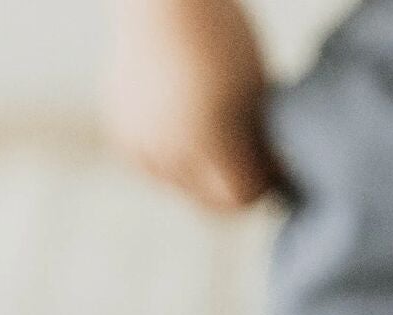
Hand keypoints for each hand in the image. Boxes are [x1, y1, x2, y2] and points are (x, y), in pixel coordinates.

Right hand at [103, 0, 282, 210]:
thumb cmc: (220, 34)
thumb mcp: (255, 87)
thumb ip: (261, 139)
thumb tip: (271, 179)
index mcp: (207, 138)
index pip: (241, 197)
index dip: (262, 185)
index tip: (272, 169)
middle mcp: (168, 152)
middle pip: (208, 203)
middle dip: (230, 187)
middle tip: (247, 163)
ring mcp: (139, 148)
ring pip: (179, 188)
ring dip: (198, 174)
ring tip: (211, 136)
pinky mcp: (120, 138)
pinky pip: (153, 167)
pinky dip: (169, 155)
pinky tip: (178, 124)